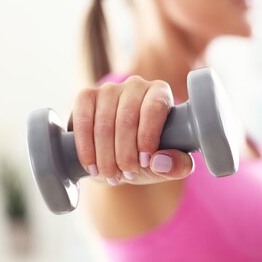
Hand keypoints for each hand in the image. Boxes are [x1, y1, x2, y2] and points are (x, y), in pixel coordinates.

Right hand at [69, 75, 194, 185]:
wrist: (118, 158)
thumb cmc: (148, 158)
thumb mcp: (168, 166)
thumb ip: (178, 166)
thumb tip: (161, 161)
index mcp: (160, 93)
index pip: (154, 108)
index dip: (147, 137)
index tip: (144, 162)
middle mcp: (135, 85)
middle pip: (126, 119)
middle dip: (124, 154)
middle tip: (126, 175)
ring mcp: (109, 89)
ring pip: (104, 124)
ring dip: (105, 156)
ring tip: (111, 175)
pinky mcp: (86, 97)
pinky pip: (83, 121)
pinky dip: (86, 148)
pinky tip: (92, 166)